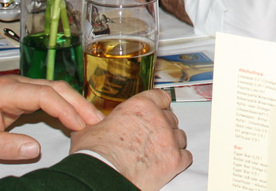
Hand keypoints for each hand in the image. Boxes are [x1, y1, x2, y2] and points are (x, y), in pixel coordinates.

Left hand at [0, 75, 103, 160]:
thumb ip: (6, 146)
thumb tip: (35, 149)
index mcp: (5, 91)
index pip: (45, 95)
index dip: (65, 109)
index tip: (80, 125)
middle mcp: (16, 84)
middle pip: (56, 88)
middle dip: (79, 104)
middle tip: (97, 121)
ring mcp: (19, 88)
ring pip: (56, 90)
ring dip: (75, 104)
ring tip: (92, 120)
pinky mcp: (21, 95)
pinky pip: (49, 96)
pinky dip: (65, 106)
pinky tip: (75, 117)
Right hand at [70, 89, 190, 190]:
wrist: (100, 177)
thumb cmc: (94, 155)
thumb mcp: (90, 129)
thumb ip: (99, 121)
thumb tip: (93, 122)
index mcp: (140, 106)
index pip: (161, 97)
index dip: (158, 106)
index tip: (156, 112)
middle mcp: (158, 119)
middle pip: (170, 118)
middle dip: (162, 128)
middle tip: (150, 139)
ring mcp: (168, 139)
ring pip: (180, 136)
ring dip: (171, 143)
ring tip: (156, 154)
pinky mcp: (174, 160)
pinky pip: (185, 157)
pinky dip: (177, 161)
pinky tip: (165, 165)